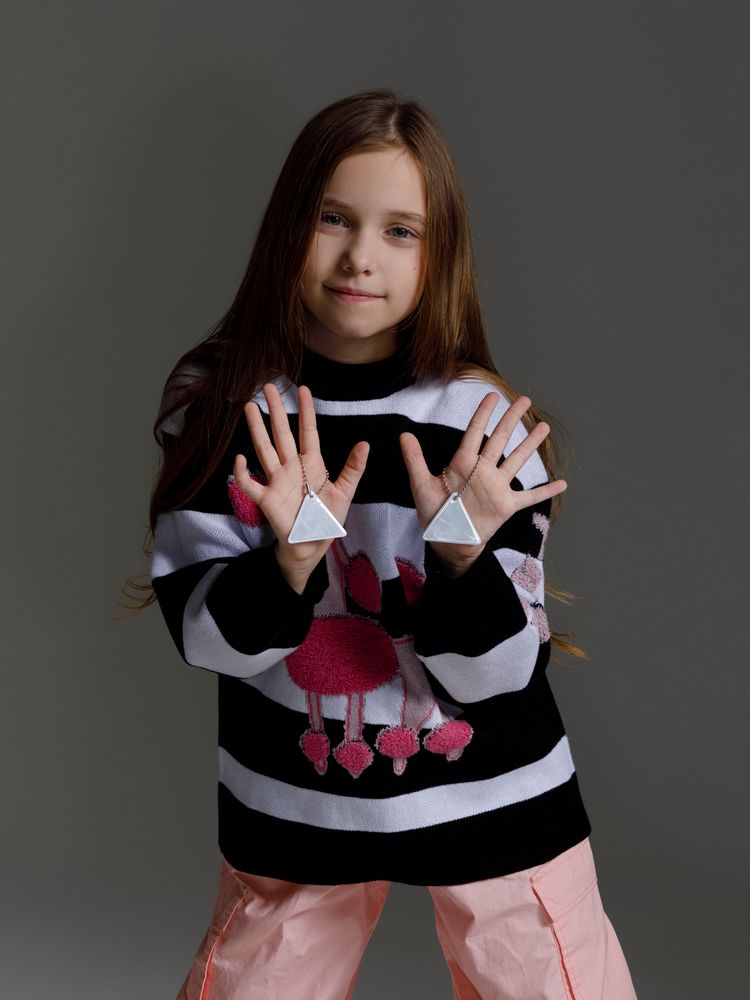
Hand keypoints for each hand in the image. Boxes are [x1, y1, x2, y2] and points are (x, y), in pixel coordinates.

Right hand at [233, 383, 369, 588]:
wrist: (311, 546)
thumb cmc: (326, 520)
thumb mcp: (345, 493)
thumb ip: (353, 469)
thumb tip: (365, 443)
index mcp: (312, 464)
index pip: (308, 431)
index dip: (306, 410)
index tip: (303, 389)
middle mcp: (292, 467)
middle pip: (282, 433)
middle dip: (276, 410)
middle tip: (267, 386)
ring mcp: (277, 481)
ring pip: (264, 449)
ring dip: (257, 429)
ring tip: (250, 407)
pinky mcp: (266, 499)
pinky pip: (250, 483)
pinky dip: (242, 473)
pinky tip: (239, 458)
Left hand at [399, 392, 566, 577]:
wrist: (448, 541)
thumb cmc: (433, 515)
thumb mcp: (421, 486)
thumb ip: (414, 460)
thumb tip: (403, 435)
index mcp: (463, 463)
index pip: (475, 432)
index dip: (483, 413)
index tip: (493, 395)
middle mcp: (483, 471)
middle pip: (501, 439)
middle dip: (513, 419)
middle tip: (525, 399)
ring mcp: (497, 487)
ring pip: (517, 460)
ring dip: (531, 444)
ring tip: (543, 428)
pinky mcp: (507, 505)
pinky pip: (530, 497)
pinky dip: (546, 491)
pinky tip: (562, 483)